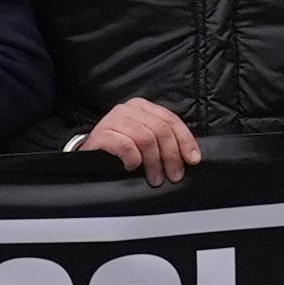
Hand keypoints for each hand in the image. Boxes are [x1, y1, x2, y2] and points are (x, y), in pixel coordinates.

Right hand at [80, 95, 203, 184]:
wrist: (90, 154)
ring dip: (154, 162)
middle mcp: (128, 109)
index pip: (171, 120)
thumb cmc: (120, 148)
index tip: (193, 159)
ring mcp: (113, 119)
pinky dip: (133, 159)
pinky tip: (132, 167)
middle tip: (173, 175)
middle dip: (171, 155)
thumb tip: (190, 156)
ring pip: (145, 138)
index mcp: (142, 107)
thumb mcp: (145, 140)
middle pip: (160, 130)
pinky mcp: (101, 134)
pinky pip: (125, 146)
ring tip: (155, 178)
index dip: (185, 140)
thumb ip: (164, 140)